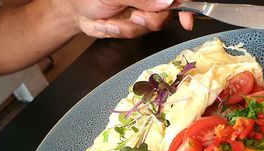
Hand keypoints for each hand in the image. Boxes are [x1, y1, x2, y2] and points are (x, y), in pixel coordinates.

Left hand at [66, 0, 194, 37]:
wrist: (77, 12)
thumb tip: (166, 1)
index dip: (185, 6)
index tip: (186, 20)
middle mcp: (149, 0)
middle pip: (166, 14)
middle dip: (148, 19)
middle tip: (134, 16)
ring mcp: (143, 12)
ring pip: (151, 26)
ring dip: (128, 26)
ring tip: (111, 19)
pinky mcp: (135, 26)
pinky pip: (136, 34)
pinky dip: (121, 31)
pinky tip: (109, 23)